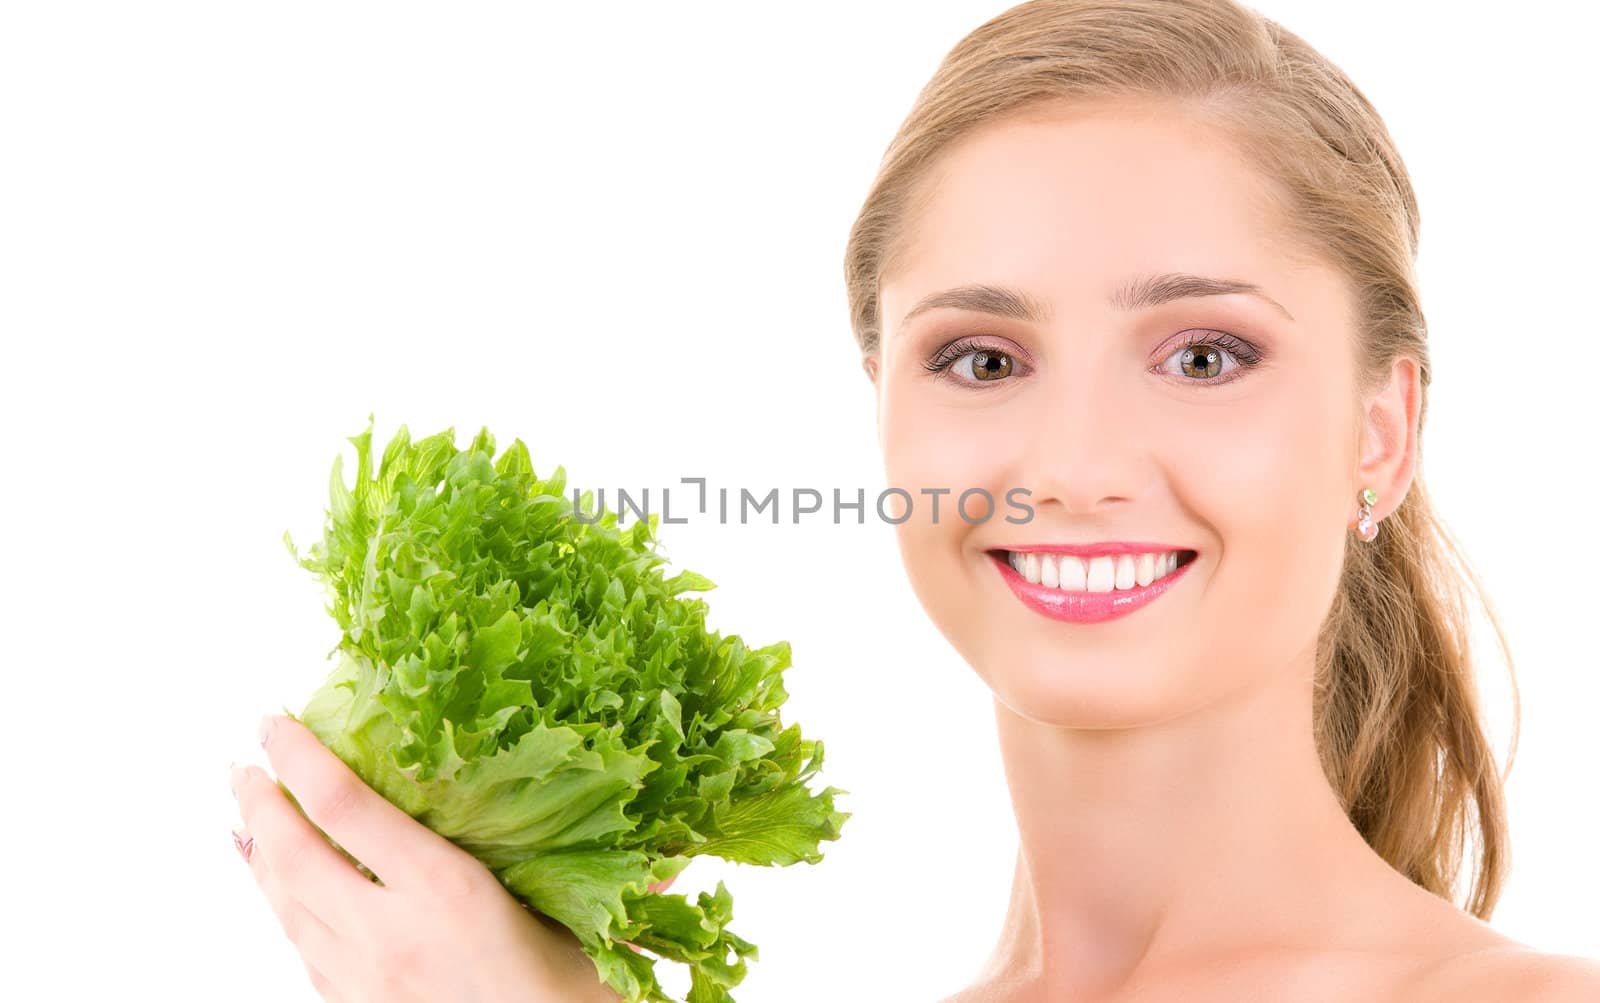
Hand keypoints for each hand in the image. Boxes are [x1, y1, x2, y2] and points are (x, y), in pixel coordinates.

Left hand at [229, 714, 653, 1002]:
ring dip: (257, 854)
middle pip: (294, 855)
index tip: (274, 720)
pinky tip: (274, 889)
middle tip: (242, 762)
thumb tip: (642, 811)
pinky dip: (277, 906)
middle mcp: (387, 933)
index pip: (346, 807)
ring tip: (244, 814)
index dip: (300, 758)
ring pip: (285, 905)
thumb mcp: (576, 919)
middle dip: (260, 802)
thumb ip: (581, 859)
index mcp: (445, 893)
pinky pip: (299, 948)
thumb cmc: (570, 1002)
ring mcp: (361, 979)